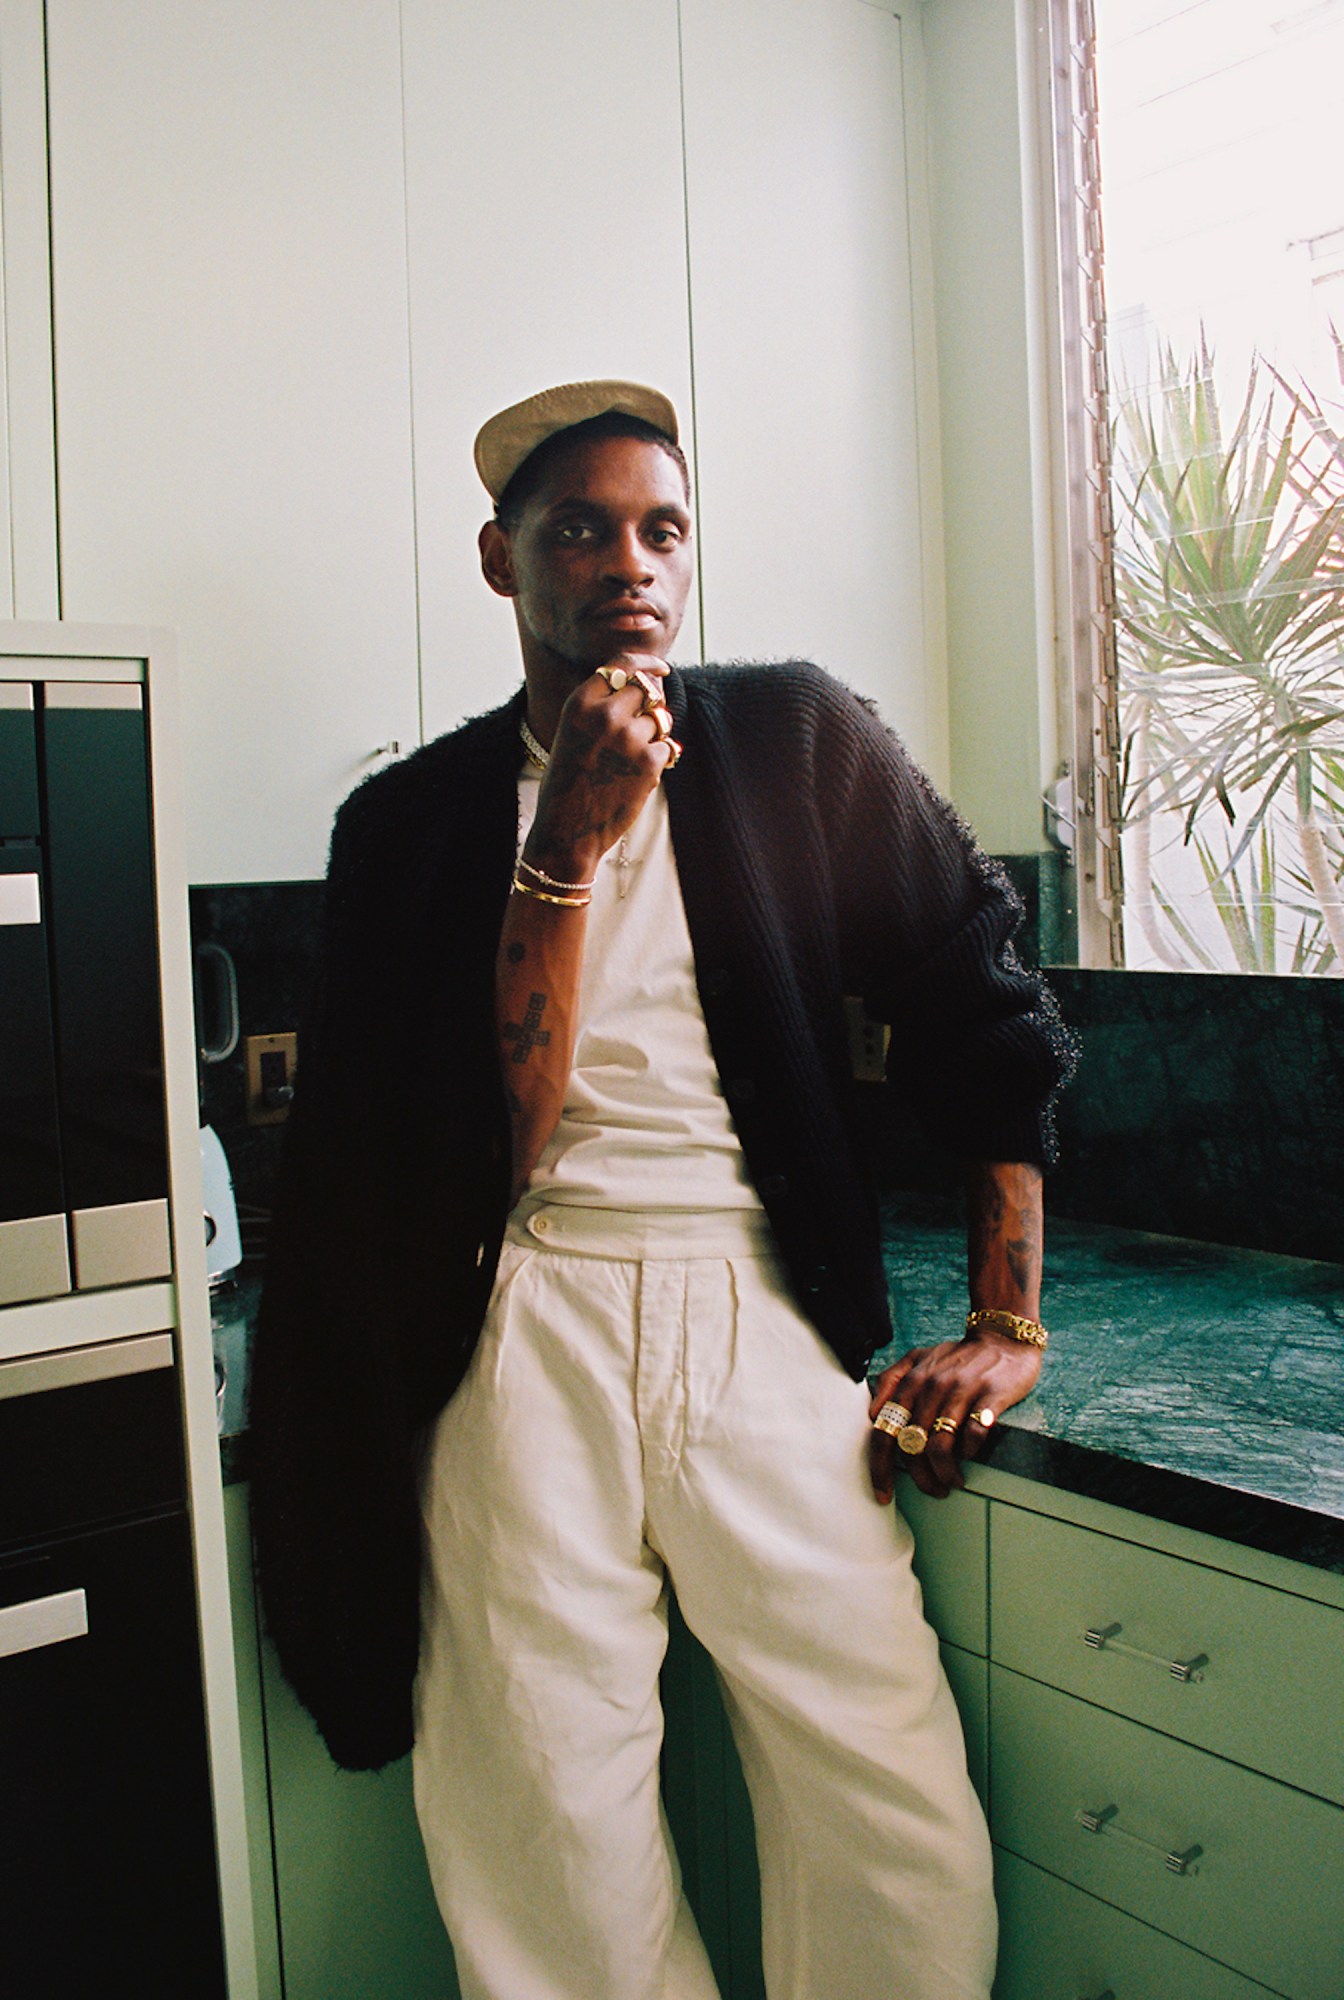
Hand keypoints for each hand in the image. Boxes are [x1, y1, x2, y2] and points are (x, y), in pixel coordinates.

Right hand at [526, 655, 674, 875]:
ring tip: (632, 759)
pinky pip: (667, 747)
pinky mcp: (648, 763)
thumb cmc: (567, 784)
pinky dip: (659, 760)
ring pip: (660, 719)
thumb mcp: (571, 733)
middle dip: (651, 702)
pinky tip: (637, 777)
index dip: (647, 663)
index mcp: (580, 704)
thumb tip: (645, 686)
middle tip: (646, 721)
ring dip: (655, 734)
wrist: (566, 832)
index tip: (661, 668)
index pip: (621, 665)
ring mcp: (629, 738)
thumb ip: (598, 707)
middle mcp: (605, 715)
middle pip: (646, 689)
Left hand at [867, 1327, 1041, 1501]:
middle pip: (912, 1446)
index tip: (884, 1493)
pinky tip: (971, 1456)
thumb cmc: (958, 1357)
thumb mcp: (919, 1358)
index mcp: (911, 1382)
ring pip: (940, 1447)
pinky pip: (973, 1433)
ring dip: (945, 1473)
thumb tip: (874, 1415)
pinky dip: (969, 1452)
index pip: (884, 1431)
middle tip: (933, 1489)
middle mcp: (931, 1386)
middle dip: (920, 1478)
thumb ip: (892, 1380)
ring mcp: (961, 1390)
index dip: (880, 1467)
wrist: (1004, 1338)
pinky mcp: (990, 1396)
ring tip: (953, 1481)